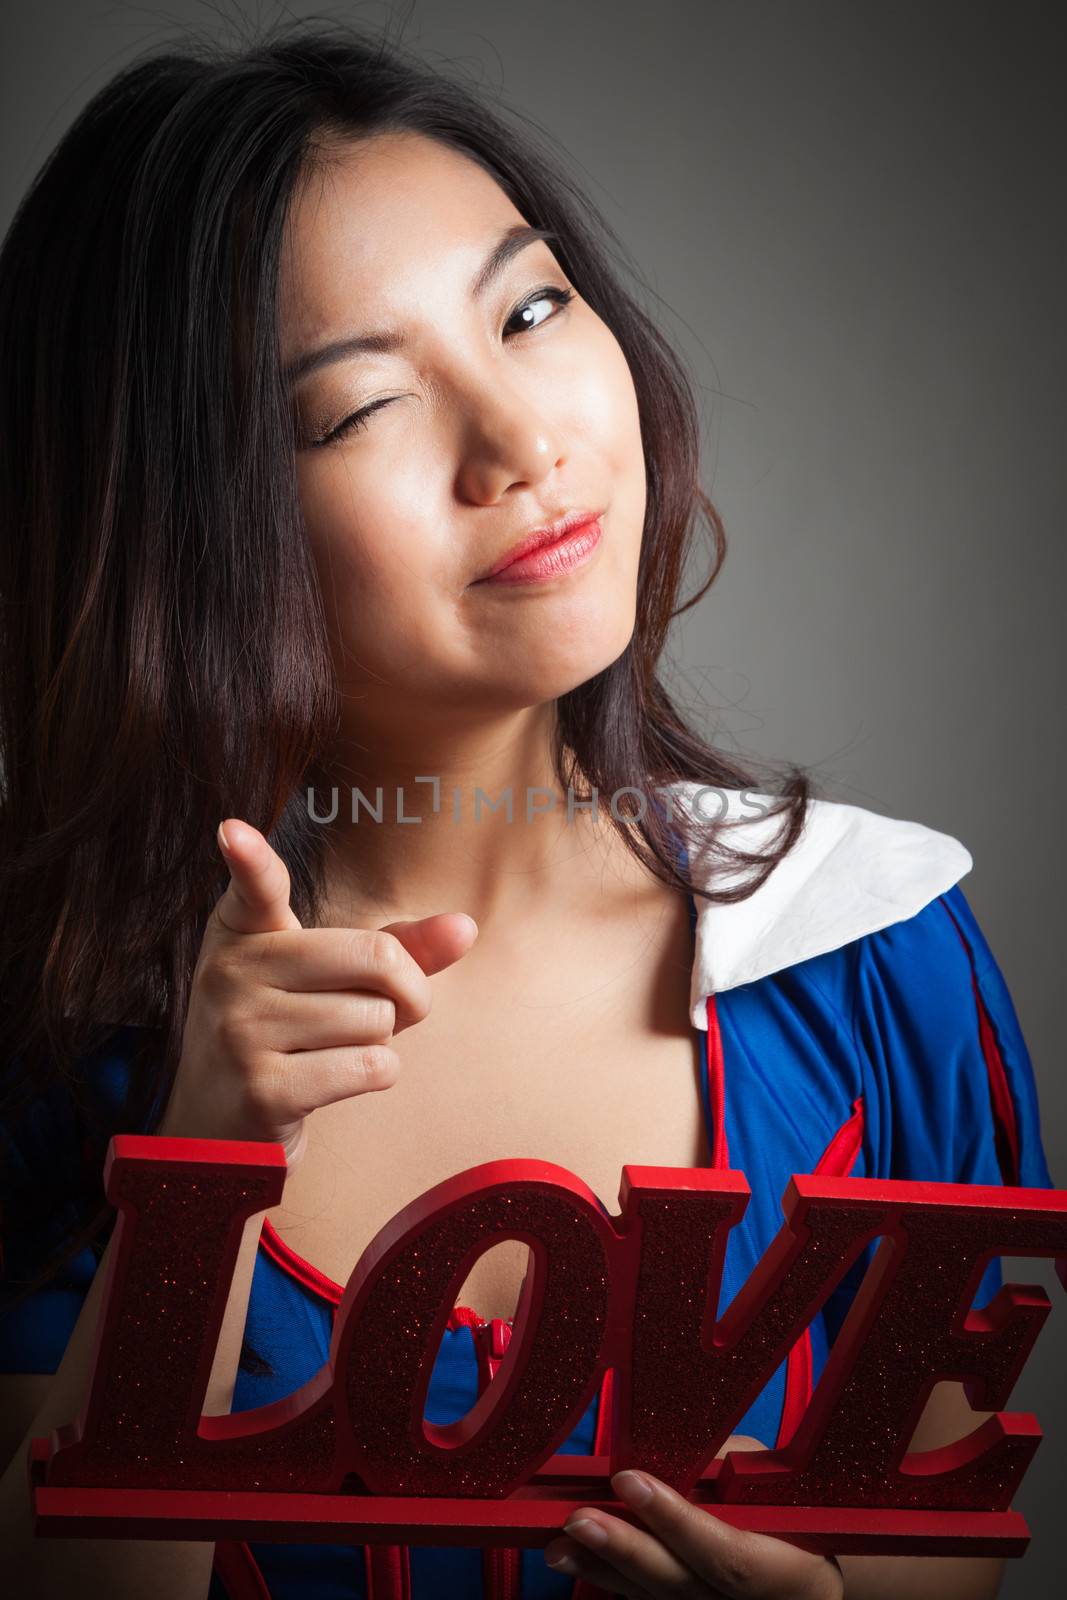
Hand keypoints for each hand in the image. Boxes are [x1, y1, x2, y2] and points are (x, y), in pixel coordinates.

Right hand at [158, 818, 478, 1163]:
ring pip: (378, 1020)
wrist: (221, 1131)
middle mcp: (232, 973)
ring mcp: (241, 1030)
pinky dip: (375, 1076)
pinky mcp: (263, 1088)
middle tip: (378, 1013)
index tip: (233, 831)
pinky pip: (372, 1067)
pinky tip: (329, 1082)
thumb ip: (397, 949)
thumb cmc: (289, 1038)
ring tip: (328, 1052)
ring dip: (378, 1043)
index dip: (249, 858)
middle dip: (406, 994)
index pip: (254, 888)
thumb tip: (466, 927)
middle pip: (377, 958)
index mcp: (243, 933)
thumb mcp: (329, 982)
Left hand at [542, 1443, 843, 1598]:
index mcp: (789, 1571)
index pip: (725, 1554)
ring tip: (561, 1543)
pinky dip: (608, 1578)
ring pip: (654, 1599)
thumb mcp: (770, 1484)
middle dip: (625, 1550)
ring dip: (602, 1569)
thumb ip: (722, 1470)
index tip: (628, 1479)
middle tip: (578, 1518)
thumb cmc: (788, 1515)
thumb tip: (664, 1450)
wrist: (807, 1583)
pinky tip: (576, 1557)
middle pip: (680, 1584)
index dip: (674, 1520)